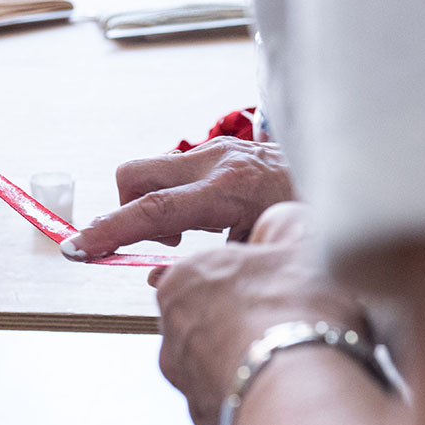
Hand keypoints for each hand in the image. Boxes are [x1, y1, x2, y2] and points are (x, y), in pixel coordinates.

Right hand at [60, 136, 292, 260]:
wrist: (346, 176)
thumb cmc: (312, 221)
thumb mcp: (260, 253)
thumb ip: (207, 265)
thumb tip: (159, 279)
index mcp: (229, 189)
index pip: (152, 210)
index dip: (110, 231)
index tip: (78, 247)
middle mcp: (218, 160)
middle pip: (135, 176)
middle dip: (124, 211)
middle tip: (153, 243)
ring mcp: (219, 148)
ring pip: (152, 171)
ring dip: (151, 205)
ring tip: (183, 235)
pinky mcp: (223, 146)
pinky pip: (175, 170)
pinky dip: (172, 195)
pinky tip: (199, 218)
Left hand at [154, 203, 368, 424]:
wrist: (300, 392)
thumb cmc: (296, 311)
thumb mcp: (300, 241)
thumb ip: (283, 225)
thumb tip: (279, 223)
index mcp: (185, 277)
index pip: (212, 269)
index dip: (253, 276)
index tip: (281, 284)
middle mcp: (172, 327)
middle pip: (211, 313)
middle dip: (244, 316)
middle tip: (289, 318)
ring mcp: (185, 376)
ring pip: (217, 356)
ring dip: (247, 355)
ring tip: (292, 356)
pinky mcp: (205, 416)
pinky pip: (230, 395)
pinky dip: (253, 390)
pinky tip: (285, 385)